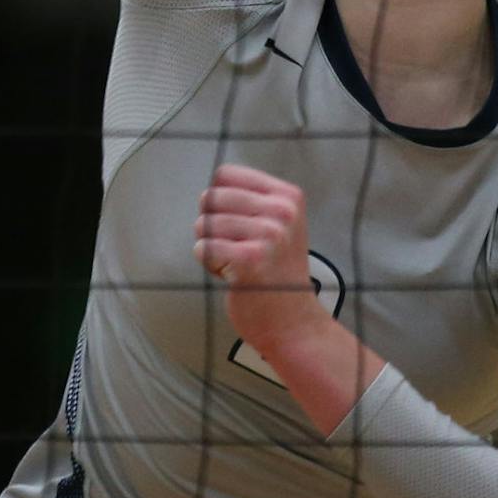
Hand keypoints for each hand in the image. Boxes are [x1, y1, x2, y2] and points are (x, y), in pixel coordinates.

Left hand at [195, 164, 327, 358]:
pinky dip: (209, 265)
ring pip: (203, 224)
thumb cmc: (277, 273)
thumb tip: (210, 191)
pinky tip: (232, 276)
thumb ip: (251, 201)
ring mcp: (268, 234)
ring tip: (236, 264)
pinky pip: (203, 248)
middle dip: (212, 225)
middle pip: (212, 197)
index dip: (219, 200)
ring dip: (211, 248)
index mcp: (287, 196)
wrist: (294, 323)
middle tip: (234, 249)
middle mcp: (281, 211)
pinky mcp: (250, 259)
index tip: (236, 224)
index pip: (226, 175)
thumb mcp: (280, 225)